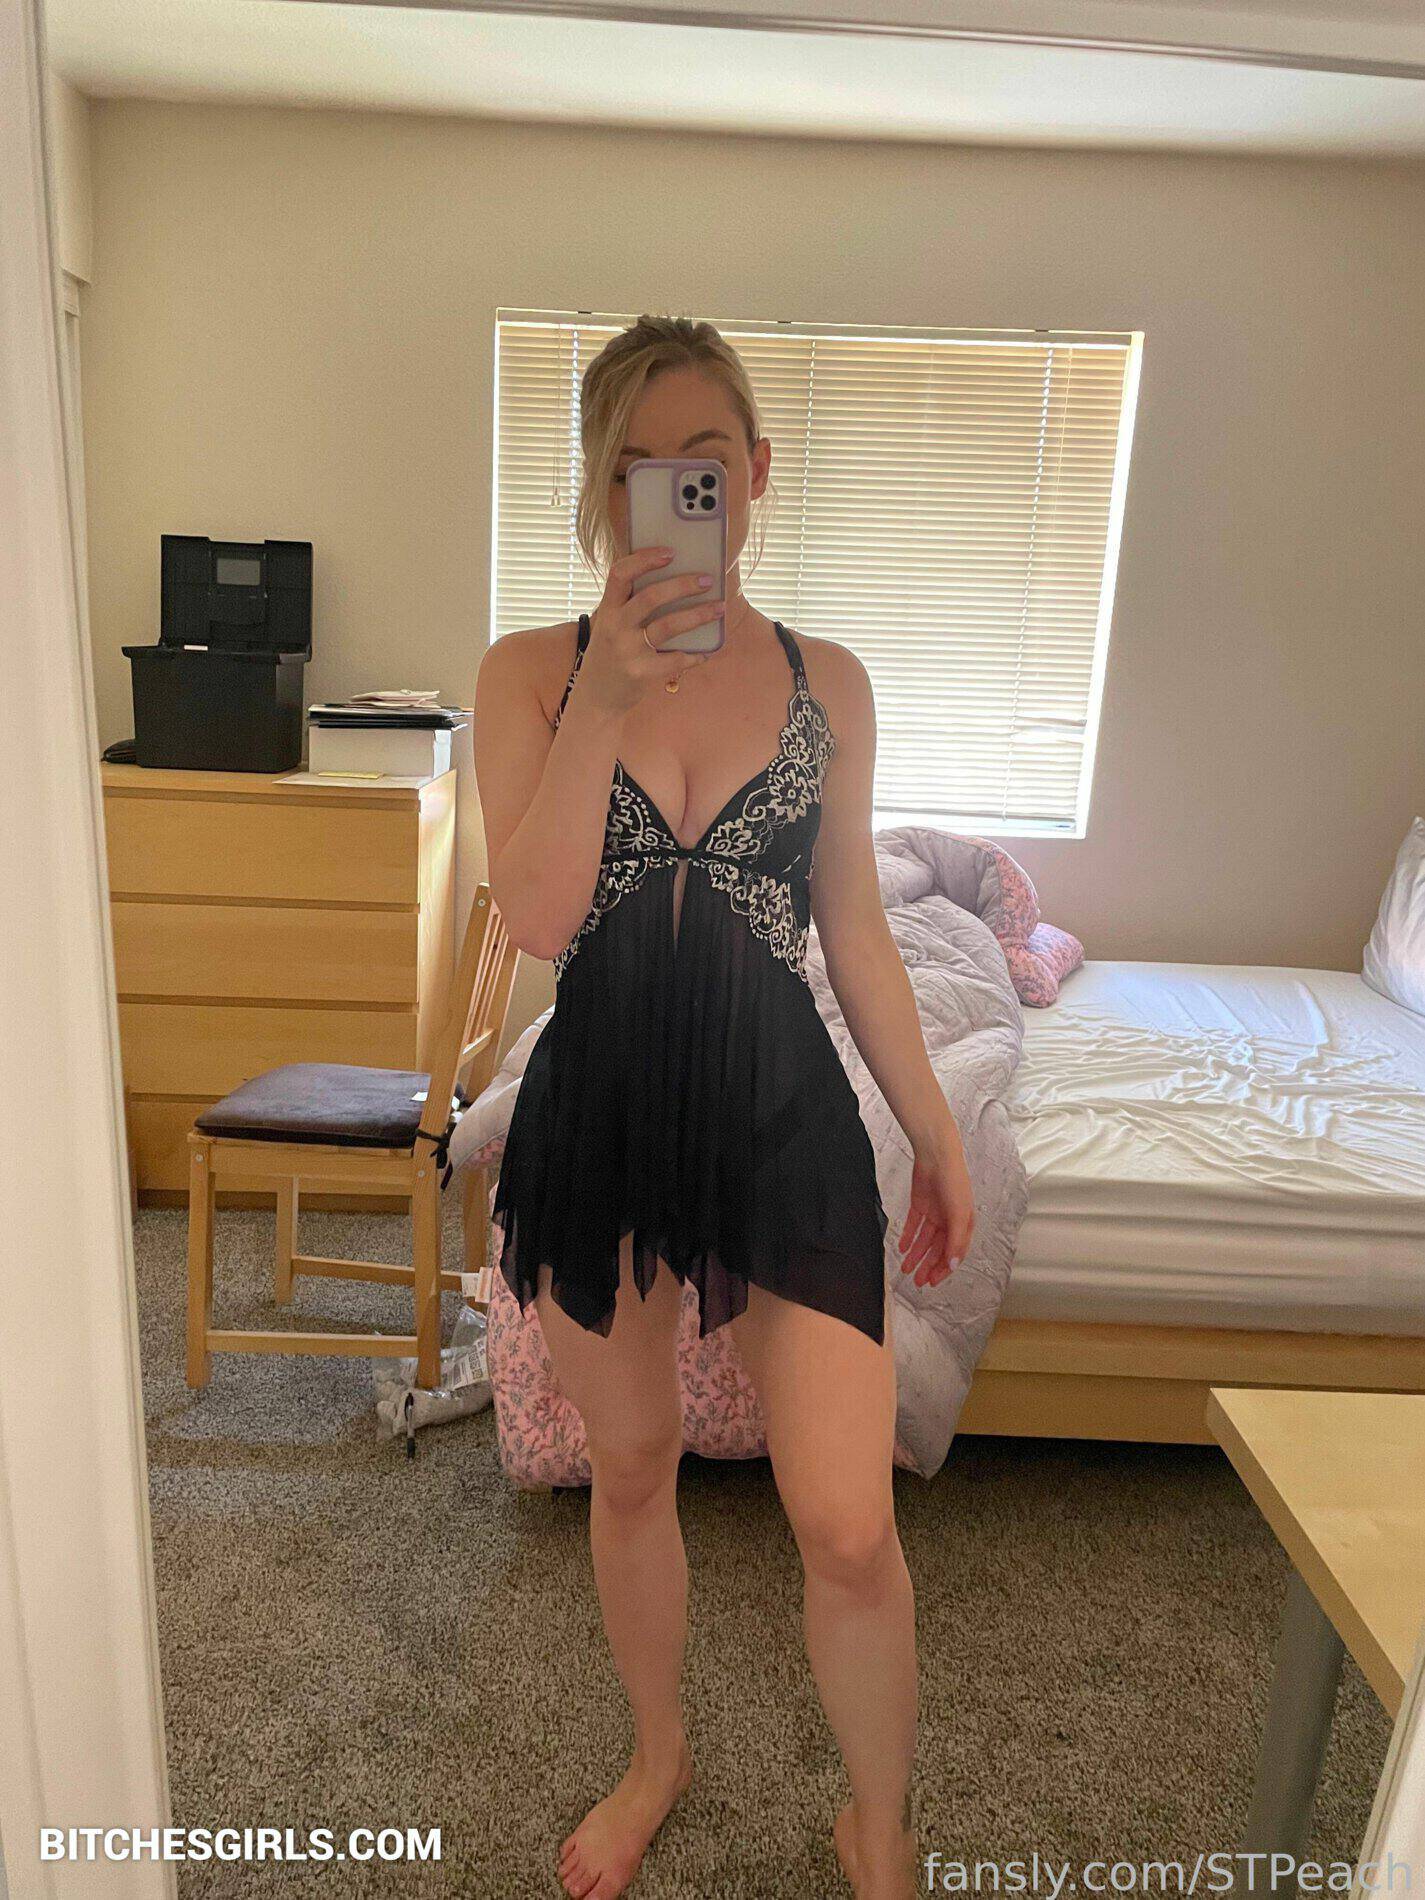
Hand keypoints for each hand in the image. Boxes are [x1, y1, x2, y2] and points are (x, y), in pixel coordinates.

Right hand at [580, 547, 723, 716]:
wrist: (595, 698)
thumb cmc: (609, 655)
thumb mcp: (609, 626)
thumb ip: (629, 607)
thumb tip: (674, 583)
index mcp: (607, 609)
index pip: (620, 574)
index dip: (644, 559)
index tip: (671, 552)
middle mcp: (615, 627)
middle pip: (650, 597)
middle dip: (682, 585)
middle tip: (707, 580)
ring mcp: (627, 650)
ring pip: (668, 626)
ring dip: (698, 615)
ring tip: (720, 608)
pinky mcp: (640, 673)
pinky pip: (675, 659)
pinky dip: (695, 656)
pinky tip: (706, 652)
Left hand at [896, 1132, 975, 1287]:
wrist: (936, 1155)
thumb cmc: (954, 1180)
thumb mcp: (959, 1214)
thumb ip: (955, 1241)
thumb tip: (952, 1264)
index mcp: (963, 1224)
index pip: (953, 1253)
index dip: (943, 1269)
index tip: (932, 1282)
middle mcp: (949, 1220)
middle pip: (937, 1250)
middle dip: (928, 1266)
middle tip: (918, 1281)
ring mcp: (934, 1213)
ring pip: (923, 1241)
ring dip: (916, 1255)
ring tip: (907, 1269)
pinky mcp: (920, 1205)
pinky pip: (913, 1226)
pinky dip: (907, 1237)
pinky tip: (902, 1248)